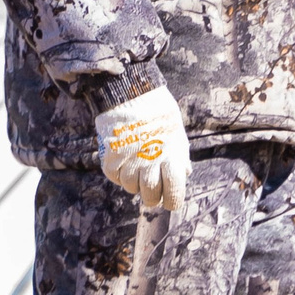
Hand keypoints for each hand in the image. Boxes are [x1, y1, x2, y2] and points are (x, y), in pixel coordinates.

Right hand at [98, 86, 189, 210]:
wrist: (131, 93)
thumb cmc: (159, 112)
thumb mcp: (177, 133)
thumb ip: (180, 156)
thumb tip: (184, 173)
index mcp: (171, 159)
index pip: (174, 195)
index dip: (173, 201)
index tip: (171, 200)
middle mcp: (150, 165)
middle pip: (150, 197)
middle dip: (153, 196)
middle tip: (152, 186)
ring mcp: (128, 162)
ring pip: (131, 188)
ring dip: (135, 182)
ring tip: (138, 165)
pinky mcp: (110, 157)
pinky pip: (114, 177)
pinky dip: (119, 173)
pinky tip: (125, 160)